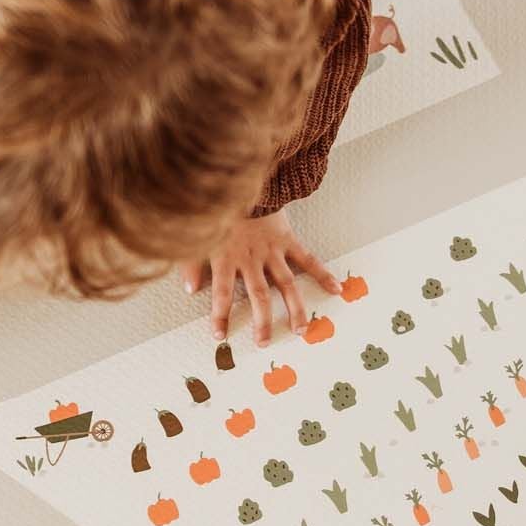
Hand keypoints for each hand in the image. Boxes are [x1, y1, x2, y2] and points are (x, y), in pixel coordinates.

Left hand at [182, 210, 338, 345]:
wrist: (239, 183)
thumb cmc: (216, 210)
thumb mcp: (197, 236)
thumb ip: (192, 264)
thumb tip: (190, 289)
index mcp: (226, 258)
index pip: (222, 294)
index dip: (220, 316)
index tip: (220, 336)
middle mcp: (251, 258)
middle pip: (258, 296)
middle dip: (262, 322)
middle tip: (264, 342)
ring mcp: (271, 250)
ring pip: (285, 284)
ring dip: (294, 308)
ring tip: (300, 329)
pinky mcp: (287, 239)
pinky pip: (307, 259)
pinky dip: (322, 274)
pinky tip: (335, 289)